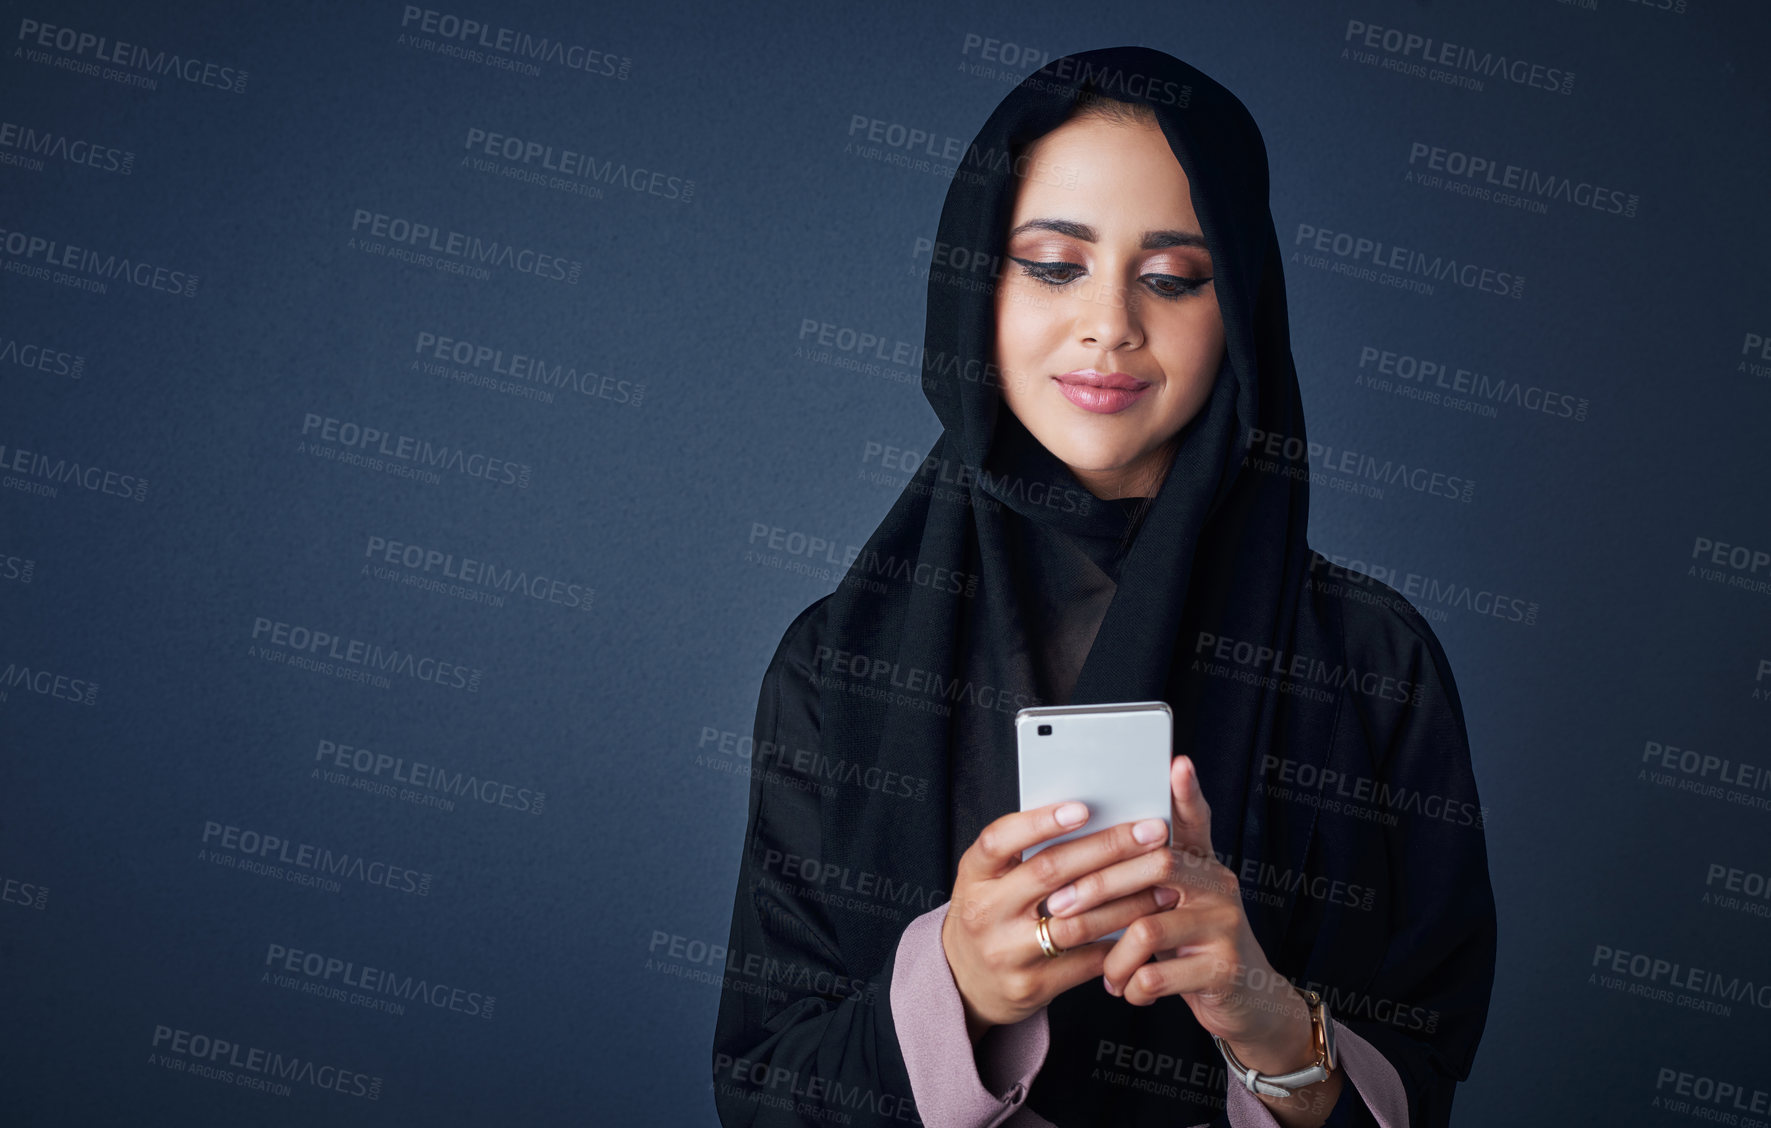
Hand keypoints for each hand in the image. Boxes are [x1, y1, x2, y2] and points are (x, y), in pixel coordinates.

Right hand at [941, 800, 1178, 1040]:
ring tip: (1164, 882)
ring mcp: (1006, 953)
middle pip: (1050, 872)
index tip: (1084, 807)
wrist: (965, 983)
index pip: (1000, 839)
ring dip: (1128, 900)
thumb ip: (1026, 852)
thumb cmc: (991, 914)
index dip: (1041, 822)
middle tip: (1153, 832)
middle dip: (1109, 848)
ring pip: (1077, 921)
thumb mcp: (990, 880)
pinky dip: (1120, 942)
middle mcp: (986, 912)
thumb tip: (1094, 815)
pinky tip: (1147, 924)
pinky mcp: (1030, 987)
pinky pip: (1086, 961)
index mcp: (974, 875)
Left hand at [1044, 756, 1314, 1068]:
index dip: (1187, 793)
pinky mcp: (1224, 969)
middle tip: (1058, 909)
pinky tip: (1127, 990)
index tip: (1176, 763)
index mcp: (1201, 865)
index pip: (1195, 820)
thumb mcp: (1170, 908)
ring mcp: (1225, 926)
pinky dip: (1132, 984)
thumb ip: (1139, 880)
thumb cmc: (1189, 948)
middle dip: (1098, 887)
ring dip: (1113, 955)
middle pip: (1155, 865)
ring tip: (1104, 973)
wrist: (1246, 1004)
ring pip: (1149, 926)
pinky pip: (1159, 973)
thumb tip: (1075, 853)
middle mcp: (1219, 886)